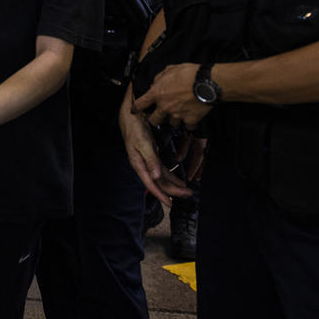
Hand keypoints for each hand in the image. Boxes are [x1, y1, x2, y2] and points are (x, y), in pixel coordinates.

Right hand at [118, 89, 191, 204]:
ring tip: (185, 191)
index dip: (160, 195)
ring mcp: (148, 160)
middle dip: (173, 190)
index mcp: (139, 164)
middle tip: (188, 195)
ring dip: (174, 184)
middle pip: (159, 182)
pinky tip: (178, 179)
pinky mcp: (152, 154)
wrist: (131, 114)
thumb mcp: (143, 143)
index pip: (151, 184)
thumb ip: (150, 160)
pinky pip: (162, 169)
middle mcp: (143, 165)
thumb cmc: (134, 127)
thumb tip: (156, 177)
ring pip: (162, 177)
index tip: (170, 204)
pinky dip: (171, 175)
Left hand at [132, 63, 210, 129]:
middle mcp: (165, 106)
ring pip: (171, 124)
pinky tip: (191, 119)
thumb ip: (159, 78)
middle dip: (155, 119)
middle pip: (154, 120)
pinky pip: (187, 127)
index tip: (136, 110)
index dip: (136, 108)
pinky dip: (189, 124)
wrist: (207, 82)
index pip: (140, 104)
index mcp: (158, 93)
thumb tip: (155, 83)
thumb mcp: (170, 70)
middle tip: (159, 115)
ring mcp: (177, 115)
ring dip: (173, 119)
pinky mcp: (190, 120)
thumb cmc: (190, 74)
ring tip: (178, 113)